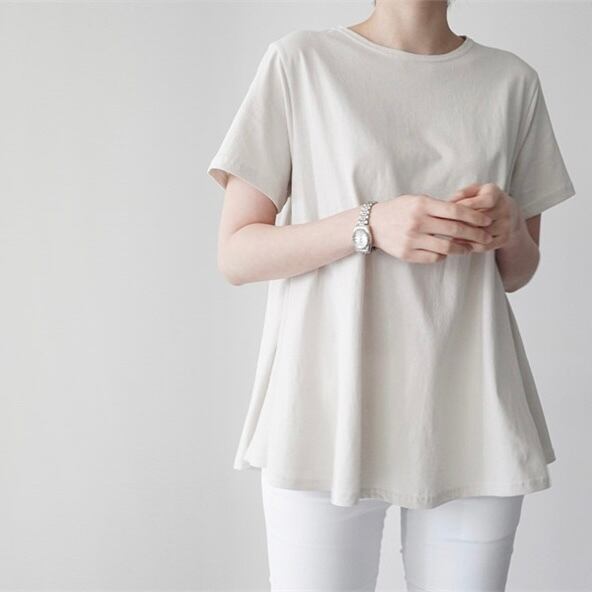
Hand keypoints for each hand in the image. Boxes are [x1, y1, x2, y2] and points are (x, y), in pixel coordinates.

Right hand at [372, 193, 493, 263]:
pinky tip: (447, 252)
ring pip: (446, 247)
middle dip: (475, 234)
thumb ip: (438, 206)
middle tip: (486, 237)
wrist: (372, 224)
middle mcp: (418, 222)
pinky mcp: (407, 254)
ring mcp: (412, 239)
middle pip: (455, 230)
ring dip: (462, 248)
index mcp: (422, 205)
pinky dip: (443, 255)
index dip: (475, 217)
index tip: (486, 221)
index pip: (456, 211)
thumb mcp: (416, 200)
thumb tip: (466, 214)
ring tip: (469, 248)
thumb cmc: (398, 210)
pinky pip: (433, 257)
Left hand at [447, 182, 520, 250]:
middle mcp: (505, 209)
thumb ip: (461, 194)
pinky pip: (484, 246)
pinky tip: (457, 244)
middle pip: (481, 220)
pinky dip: (469, 246)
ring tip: (447, 237)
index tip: (449, 212)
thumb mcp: (473, 191)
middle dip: (461, 223)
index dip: (466, 207)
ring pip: (481, 234)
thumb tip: (449, 203)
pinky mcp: (505, 239)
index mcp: (495, 193)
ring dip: (463, 237)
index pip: (484, 201)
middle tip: (444, 227)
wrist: (506, 213)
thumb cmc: (482, 200)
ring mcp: (506, 225)